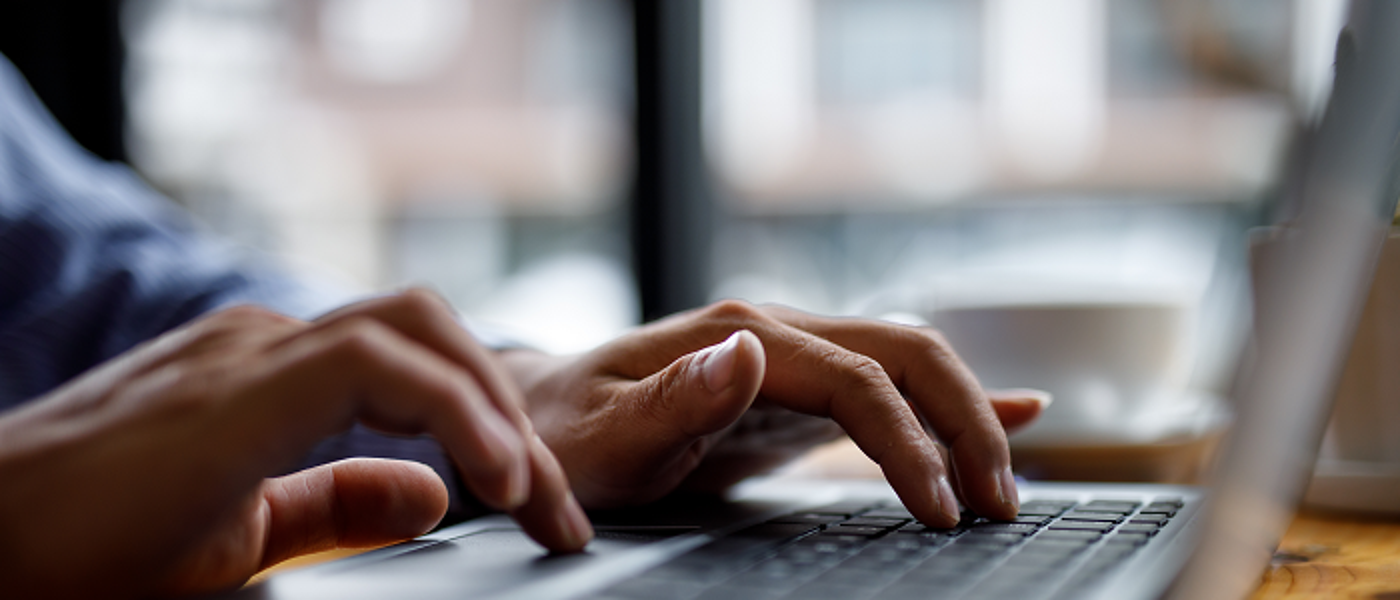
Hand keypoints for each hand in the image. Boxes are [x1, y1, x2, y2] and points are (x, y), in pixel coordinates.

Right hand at [0, 290, 591, 598]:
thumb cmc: (83, 549)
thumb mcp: (240, 536)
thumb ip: (333, 506)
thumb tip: (431, 493)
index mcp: (272, 374)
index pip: (419, 361)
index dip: (497, 424)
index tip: (544, 509)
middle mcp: (266, 345)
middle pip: (434, 332)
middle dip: (515, 413)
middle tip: (561, 511)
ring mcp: (246, 353)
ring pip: (417, 329)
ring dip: (498, 408)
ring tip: (538, 495)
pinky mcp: (230, 384)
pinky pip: (374, 363)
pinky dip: (454, 411)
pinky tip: (491, 477)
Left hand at [503, 300, 1046, 528]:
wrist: (543, 413)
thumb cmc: (563, 433)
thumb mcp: (600, 435)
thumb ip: (672, 399)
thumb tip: (752, 351)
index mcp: (738, 334)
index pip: (856, 381)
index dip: (908, 443)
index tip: (938, 510)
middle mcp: (776, 331)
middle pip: (906, 354)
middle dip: (966, 424)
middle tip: (998, 504)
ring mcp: (793, 354)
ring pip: (910, 364)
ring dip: (967, 418)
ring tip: (1003, 487)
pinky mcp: (800, 388)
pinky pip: (889, 384)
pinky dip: (951, 401)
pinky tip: (1015, 410)